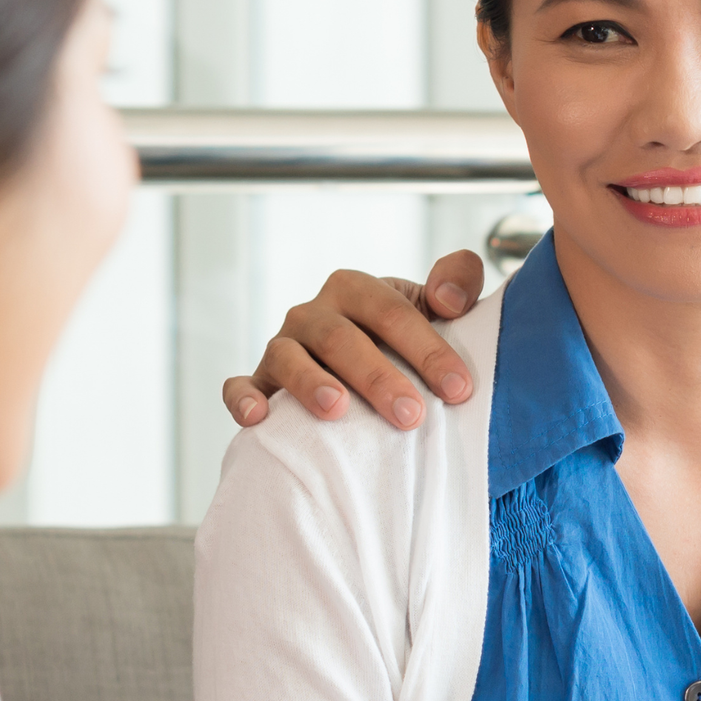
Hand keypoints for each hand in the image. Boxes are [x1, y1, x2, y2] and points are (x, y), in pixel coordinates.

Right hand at [222, 249, 485, 431]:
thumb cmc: (405, 340)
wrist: (367, 363)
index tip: (460, 389)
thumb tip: (451, 298)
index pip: (392, 313)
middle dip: (378, 377)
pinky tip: (258, 418)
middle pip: (342, 339)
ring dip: (310, 383)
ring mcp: (283, 347)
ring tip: (337, 410)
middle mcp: (315, 314)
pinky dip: (243, 398)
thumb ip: (458, 282)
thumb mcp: (437, 306)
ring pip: (288, 358)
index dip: (427, 349)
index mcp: (357, 290)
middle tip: (411, 414)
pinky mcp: (261, 381)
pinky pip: (240, 385)